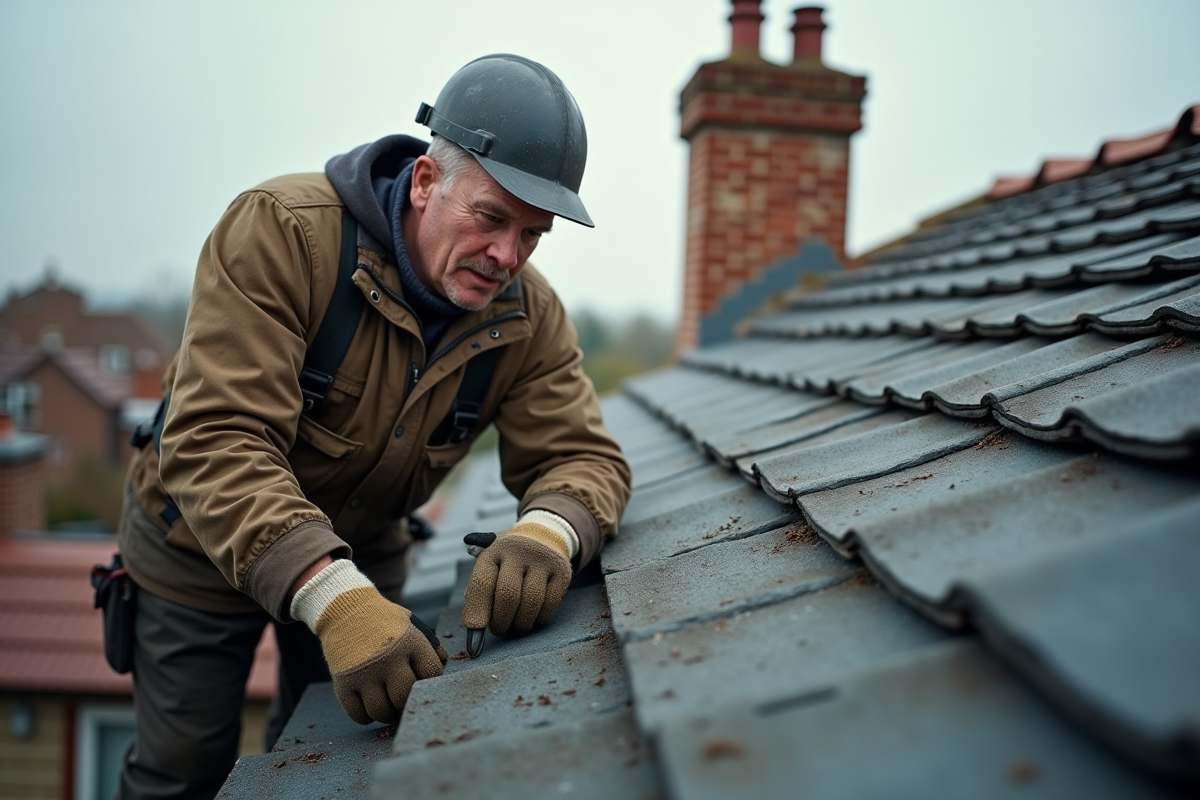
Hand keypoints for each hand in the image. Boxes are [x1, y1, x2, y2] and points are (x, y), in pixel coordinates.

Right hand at [292, 560, 446, 723]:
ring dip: (386, 712)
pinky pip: (358, 715)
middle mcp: (388, 659)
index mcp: (409, 642)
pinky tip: (368, 703)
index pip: (431, 674)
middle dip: (405, 702)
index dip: (429, 680)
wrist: (344, 608)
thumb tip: (444, 663)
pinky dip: (366, 716)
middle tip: (401, 697)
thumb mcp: (410, 623)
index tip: (421, 679)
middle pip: (404, 698)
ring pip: (381, 712)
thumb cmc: (382, 620)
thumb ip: (429, 644)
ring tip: (386, 702)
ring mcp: (364, 673)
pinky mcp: (343, 683)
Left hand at [461, 520, 572, 636]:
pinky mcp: (562, 572)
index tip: (474, 631)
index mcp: (493, 551)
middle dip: (501, 621)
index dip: (476, 610)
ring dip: (521, 623)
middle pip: (508, 596)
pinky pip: (551, 604)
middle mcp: (518, 552)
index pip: (482, 583)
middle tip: (499, 629)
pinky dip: (540, 618)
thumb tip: (474, 628)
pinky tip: (534, 617)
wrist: (543, 536)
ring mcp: (542, 561)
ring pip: (531, 602)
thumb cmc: (508, 561)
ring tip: (516, 625)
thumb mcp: (490, 564)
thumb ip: (479, 590)